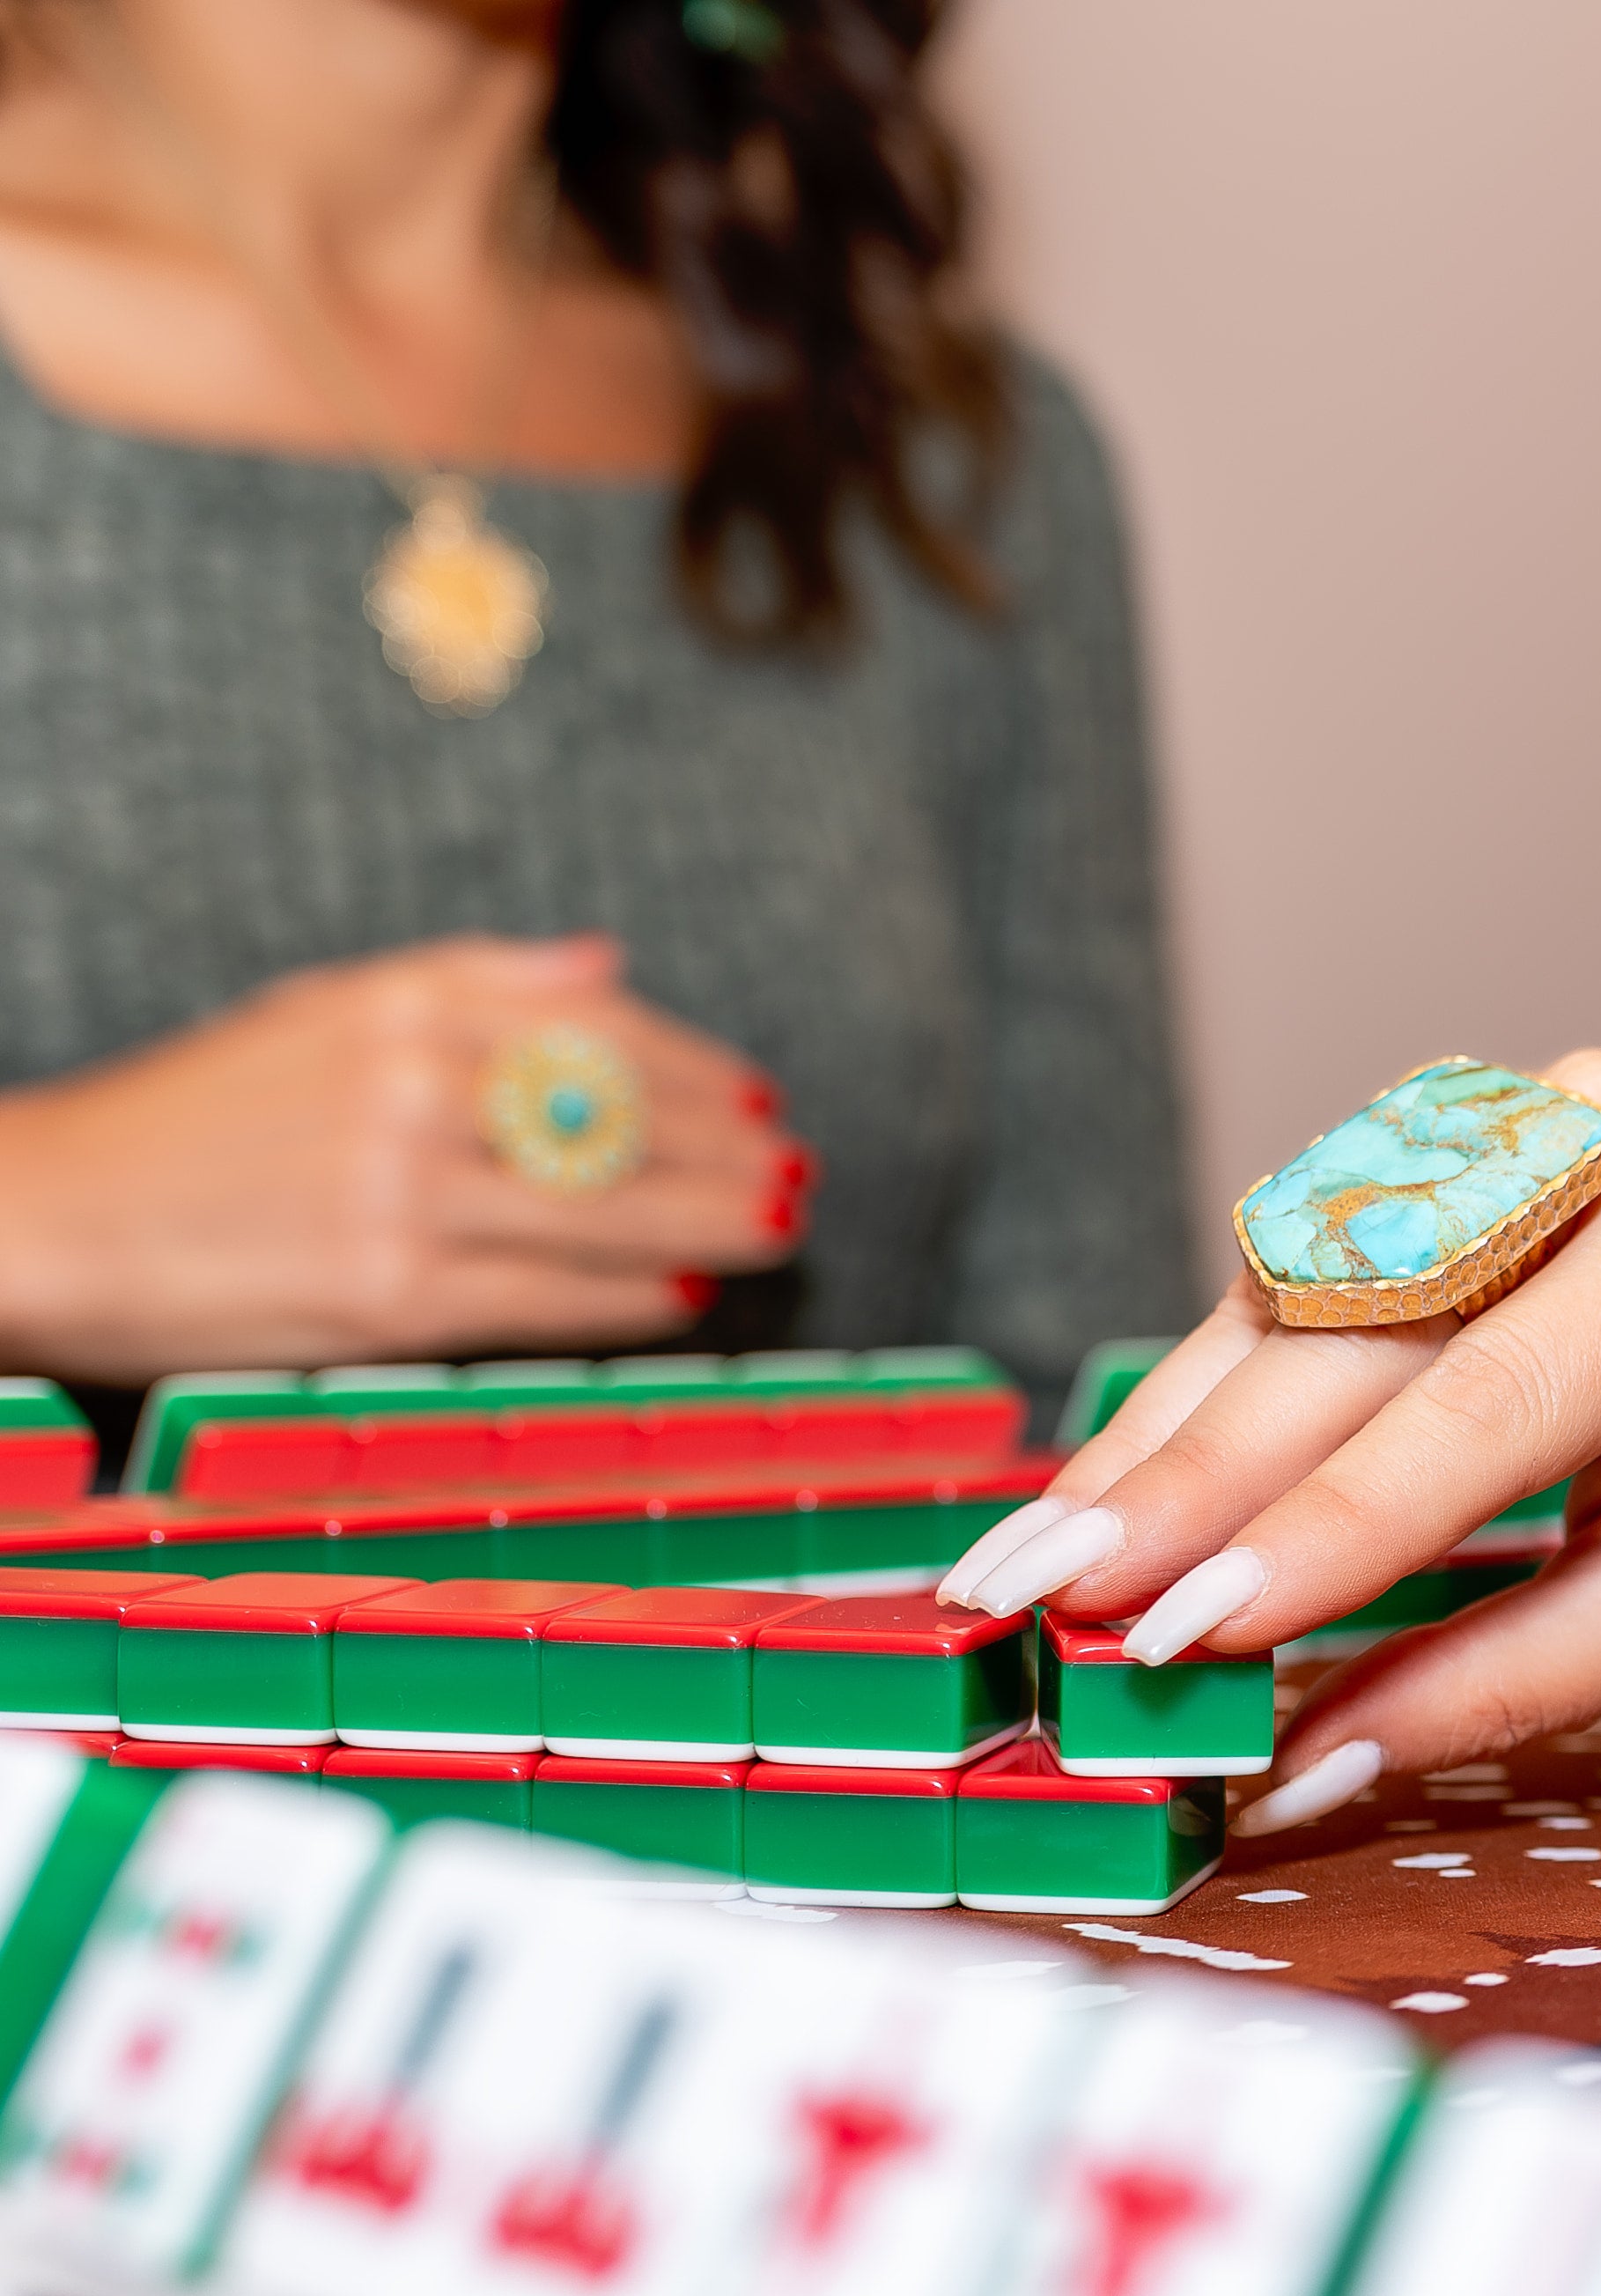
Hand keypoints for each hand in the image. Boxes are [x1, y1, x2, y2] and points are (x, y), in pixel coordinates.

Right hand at [0, 932, 812, 1379]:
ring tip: (775, 1224)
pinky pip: (551, 1295)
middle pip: (620, 1117)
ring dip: (712, 1219)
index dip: (692, 1066)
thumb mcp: (319, 1012)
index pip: (595, 1027)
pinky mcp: (391, 1291)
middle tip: (795, 1168)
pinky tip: (686, 1291)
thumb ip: (473, 984)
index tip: (754, 1092)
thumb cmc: (193, 1121)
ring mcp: (405, 1191)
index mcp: (401, 1004)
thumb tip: (605, 963)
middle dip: (727, 1147)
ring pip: (606, 1207)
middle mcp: (413, 1085)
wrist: (51, 1213)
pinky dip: (632, 1295)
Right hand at [942, 1052, 1600, 1824]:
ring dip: (1157, 1438)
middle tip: (1040, 1601)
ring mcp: (1501, 1120)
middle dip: (1182, 1480)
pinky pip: (1290, 1282)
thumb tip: (1307, 1771)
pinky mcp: (1435, 1145)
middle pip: (1347, 1334)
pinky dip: (1196, 1396)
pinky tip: (1108, 1485)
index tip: (1173, 1632)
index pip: (1480, 1403)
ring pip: (1286, 1295)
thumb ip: (1511, 1679)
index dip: (1318, 1526)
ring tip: (1039, 1560)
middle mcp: (1587, 1143)